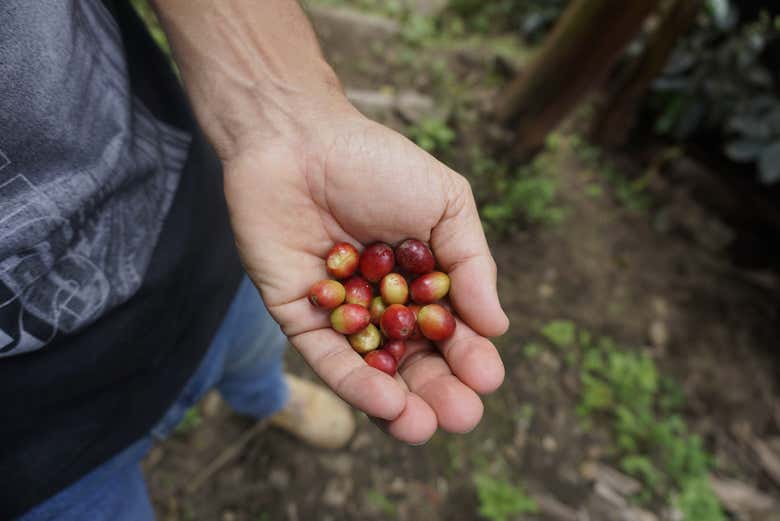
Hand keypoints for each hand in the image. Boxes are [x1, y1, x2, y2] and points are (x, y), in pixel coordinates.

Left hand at [222, 106, 508, 444]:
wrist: (298, 137)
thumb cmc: (376, 163)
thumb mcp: (445, 204)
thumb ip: (471, 264)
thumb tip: (498, 327)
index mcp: (421, 280)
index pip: (449, 330)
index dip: (468, 356)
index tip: (486, 377)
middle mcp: (382, 303)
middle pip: (413, 361)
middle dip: (438, 391)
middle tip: (461, 417)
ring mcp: (341, 313)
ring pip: (373, 371)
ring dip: (399, 405)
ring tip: (424, 427)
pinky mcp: (299, 316)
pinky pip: (328, 357)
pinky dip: (356, 383)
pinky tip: (386, 404)